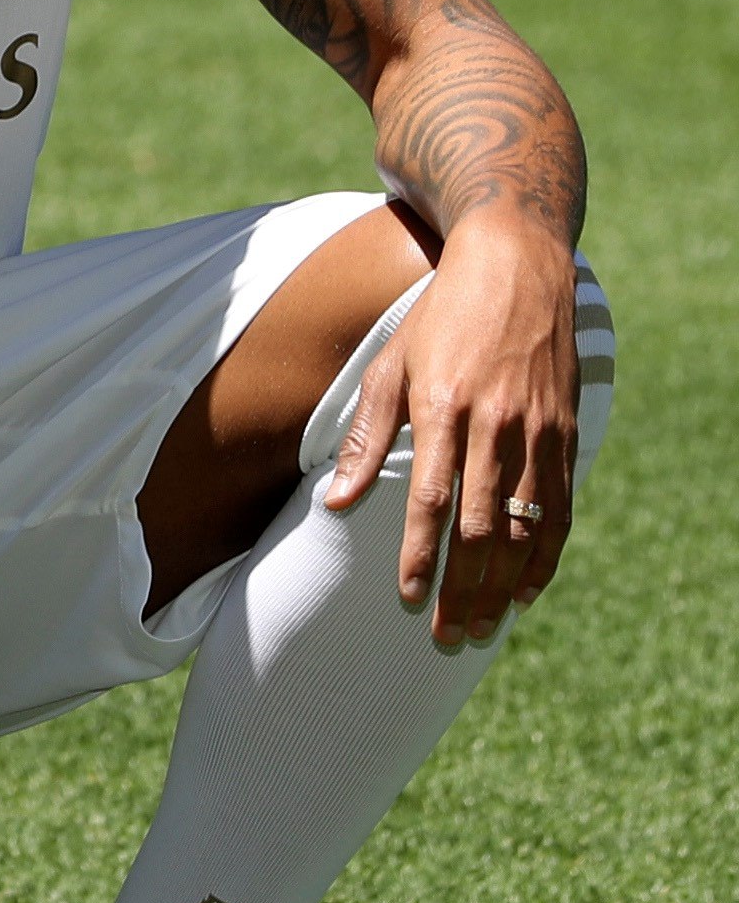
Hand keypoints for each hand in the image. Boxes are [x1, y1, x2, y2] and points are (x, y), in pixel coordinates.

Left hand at [325, 209, 578, 647]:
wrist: (517, 266)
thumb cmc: (441, 317)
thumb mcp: (391, 364)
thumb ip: (367, 437)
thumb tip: (335, 502)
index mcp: (444, 408)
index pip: (431, 501)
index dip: (420, 556)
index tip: (408, 599)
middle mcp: (496, 424)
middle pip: (479, 529)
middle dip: (462, 589)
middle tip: (447, 635)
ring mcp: (538, 431)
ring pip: (523, 528)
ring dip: (503, 586)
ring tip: (483, 627)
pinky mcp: (567, 433)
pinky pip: (560, 509)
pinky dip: (545, 555)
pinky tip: (527, 590)